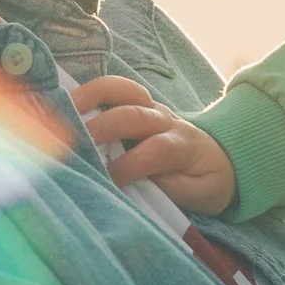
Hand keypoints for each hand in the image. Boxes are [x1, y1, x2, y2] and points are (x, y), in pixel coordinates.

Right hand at [69, 76, 239, 217]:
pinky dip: (88, 92)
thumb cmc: (204, 180)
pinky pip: (111, 89)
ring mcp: (148, 106)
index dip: (130, 165)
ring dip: (91, 98)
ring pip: (121, 91)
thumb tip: (136, 186)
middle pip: (134, 115)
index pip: (157, 149)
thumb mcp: (200, 194)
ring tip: (64, 110)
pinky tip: (65, 101)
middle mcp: (165, 119)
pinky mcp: (134, 103)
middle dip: (104, 128)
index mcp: (183, 145)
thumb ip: (171, 190)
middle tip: (78, 145)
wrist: (219, 156)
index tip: (108, 181)